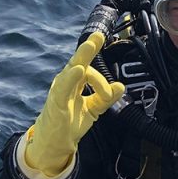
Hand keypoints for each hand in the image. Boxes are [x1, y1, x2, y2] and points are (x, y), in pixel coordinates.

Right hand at [22, 32, 124, 178]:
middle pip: (78, 61)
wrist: (56, 142)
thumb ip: (107, 97)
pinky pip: (63, 87)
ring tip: (90, 46)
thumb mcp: (94, 108)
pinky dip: (71, 78)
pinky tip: (79, 70)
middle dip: (88, 48)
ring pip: (72, 70)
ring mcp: (60, 90)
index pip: (87, 65)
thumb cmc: (71, 122)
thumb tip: (121, 86)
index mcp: (74, 82)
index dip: (95, 55)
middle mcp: (66, 82)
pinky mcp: (56, 101)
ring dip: (82, 57)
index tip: (104, 48)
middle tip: (98, 35)